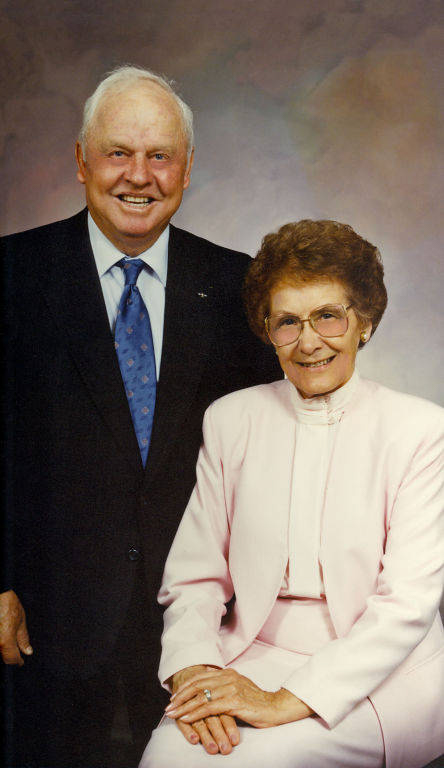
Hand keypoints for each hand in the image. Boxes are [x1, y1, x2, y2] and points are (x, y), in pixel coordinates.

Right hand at [0, 591, 32, 664]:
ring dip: (3, 646)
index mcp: (5, 640)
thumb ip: (23, 638)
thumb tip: (28, 651)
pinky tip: (3, 630)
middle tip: (13, 645)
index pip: (11, 659)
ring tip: (6, 631)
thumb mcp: (20, 620)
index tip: (20, 661)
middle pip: (2, 656)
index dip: (17, 661)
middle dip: (8, 655)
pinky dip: (0, 639)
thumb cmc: (7, 603)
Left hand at [166, 668, 312, 728]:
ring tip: (172, 714)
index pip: (200, 677)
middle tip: (168, 706)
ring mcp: (231, 689)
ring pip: (200, 697)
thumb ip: (225, 683)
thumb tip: (210, 679)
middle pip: (197, 685)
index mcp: (228, 673)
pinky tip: (186, 718)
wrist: (276, 707)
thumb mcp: (240, 687)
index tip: (174, 696)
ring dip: (183, 706)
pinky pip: (209, 708)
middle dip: (180, 696)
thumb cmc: (257, 702)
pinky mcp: (234, 702)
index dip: (185, 686)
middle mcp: (228, 678)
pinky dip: (195, 713)